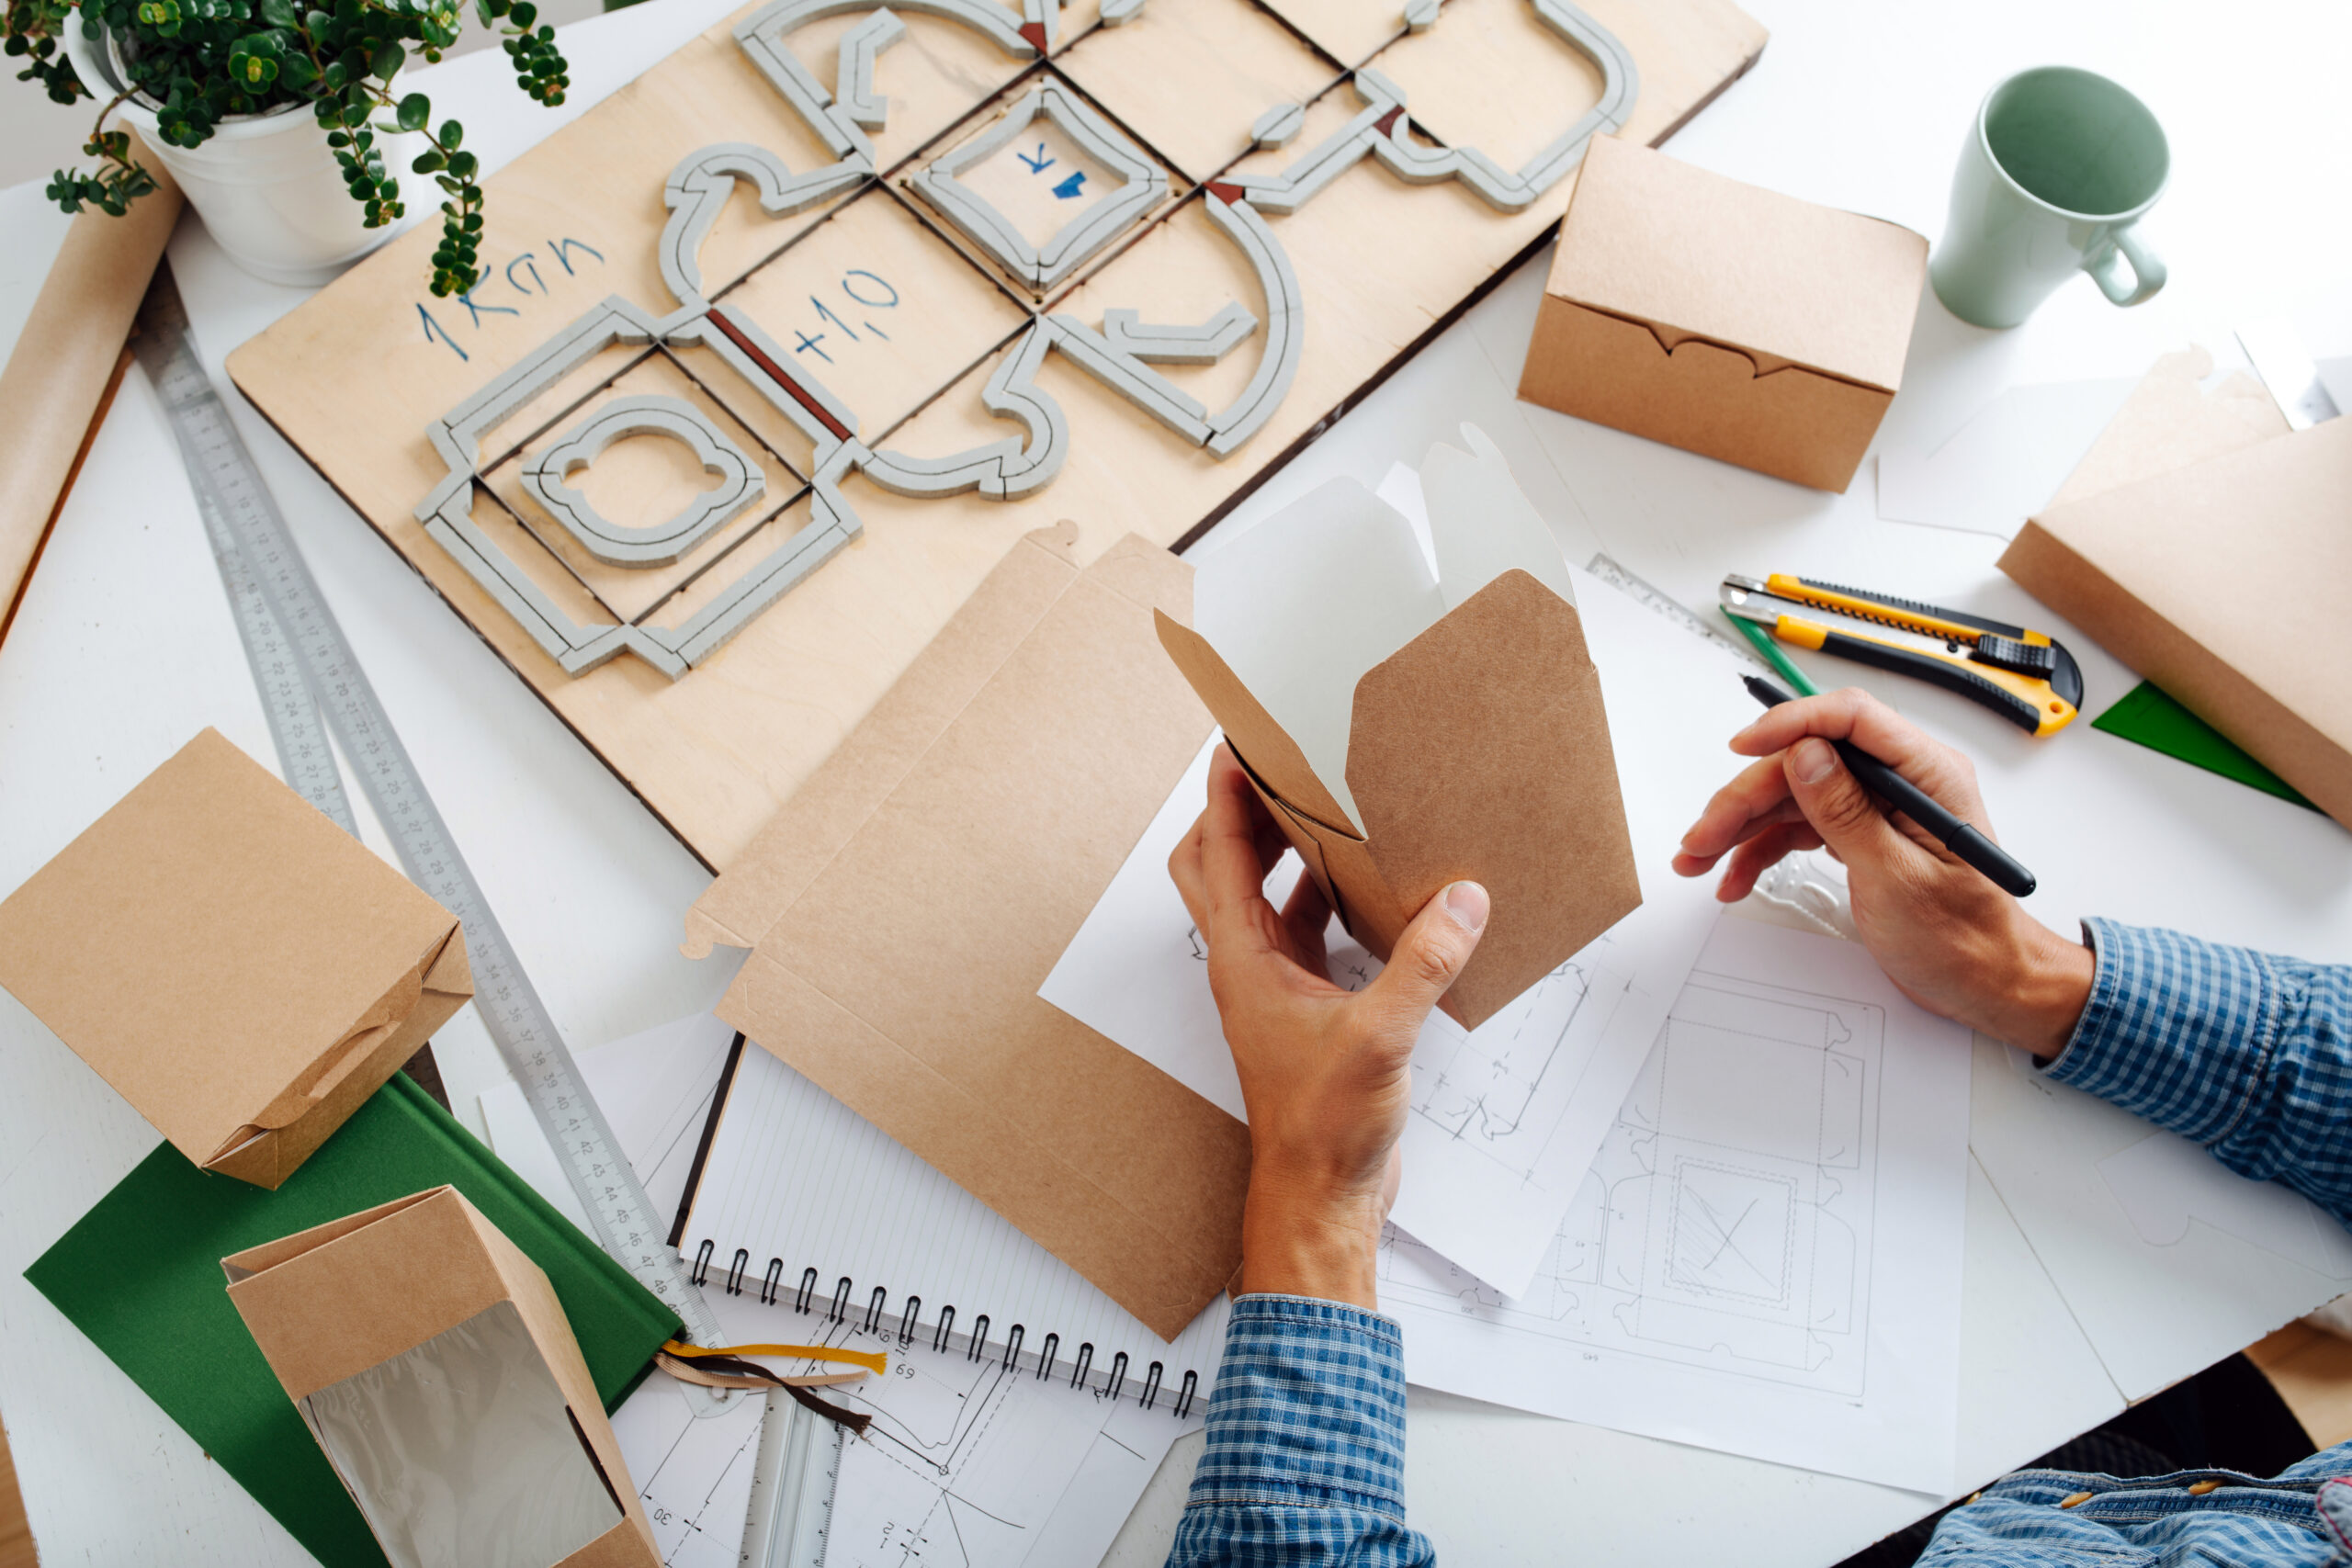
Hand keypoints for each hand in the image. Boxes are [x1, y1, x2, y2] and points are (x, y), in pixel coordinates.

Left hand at [1170, 746, 1487, 1308]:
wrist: (1320, 1197)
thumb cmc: (1322, 1128)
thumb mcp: (1381, 1037)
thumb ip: (1423, 964)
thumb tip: (1461, 900)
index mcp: (1243, 961)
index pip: (1217, 854)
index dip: (1223, 795)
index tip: (1238, 742)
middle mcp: (1249, 968)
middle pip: (1221, 868)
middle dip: (1241, 815)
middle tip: (1281, 770)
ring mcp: (1276, 991)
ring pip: (1267, 902)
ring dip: (1289, 856)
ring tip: (1334, 814)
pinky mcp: (1309, 1014)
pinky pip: (1311, 940)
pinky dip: (1333, 908)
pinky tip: (1377, 895)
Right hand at [1671, 689, 2092, 1059]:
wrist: (1984, 983)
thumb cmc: (1962, 940)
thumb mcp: (1898, 879)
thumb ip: (1848, 814)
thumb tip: (1805, 755)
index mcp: (1926, 775)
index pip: (1852, 719)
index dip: (1791, 723)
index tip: (1741, 747)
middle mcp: (1899, 780)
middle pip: (1805, 763)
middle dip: (1746, 798)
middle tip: (1702, 837)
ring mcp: (1876, 806)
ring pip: (1791, 795)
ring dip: (1740, 826)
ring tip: (1699, 859)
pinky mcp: (1858, 832)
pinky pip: (1797, 826)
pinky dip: (1761, 850)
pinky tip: (1735, 876)